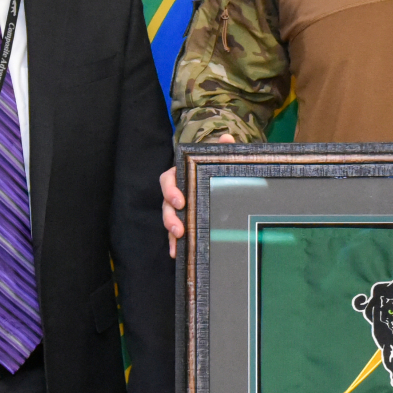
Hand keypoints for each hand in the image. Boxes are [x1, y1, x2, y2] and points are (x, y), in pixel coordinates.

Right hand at [161, 134, 234, 257]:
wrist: (215, 180)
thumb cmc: (212, 169)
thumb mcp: (217, 158)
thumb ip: (220, 149)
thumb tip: (227, 138)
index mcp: (180, 175)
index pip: (168, 180)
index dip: (170, 190)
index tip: (180, 200)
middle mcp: (175, 192)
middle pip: (166, 205)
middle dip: (170, 217)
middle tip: (178, 228)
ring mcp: (178, 209)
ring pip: (169, 220)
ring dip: (171, 232)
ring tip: (178, 241)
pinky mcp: (183, 222)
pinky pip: (175, 234)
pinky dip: (174, 243)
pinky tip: (177, 254)